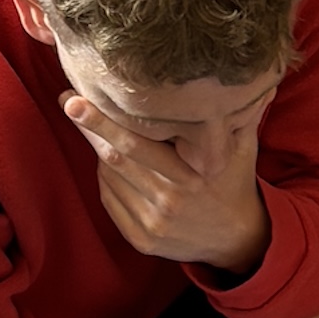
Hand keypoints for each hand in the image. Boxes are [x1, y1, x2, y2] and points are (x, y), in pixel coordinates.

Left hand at [63, 93, 272, 274]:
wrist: (237, 241)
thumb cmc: (234, 183)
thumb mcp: (242, 148)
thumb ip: (236, 113)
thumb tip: (249, 76)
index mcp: (190, 177)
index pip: (135, 144)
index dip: (103, 120)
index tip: (77, 98)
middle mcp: (168, 202)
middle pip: (114, 158)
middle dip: (89, 127)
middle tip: (69, 102)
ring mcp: (152, 224)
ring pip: (109, 176)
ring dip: (102, 150)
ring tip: (104, 132)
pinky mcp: (140, 240)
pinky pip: (109, 199)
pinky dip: (107, 178)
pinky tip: (116, 165)